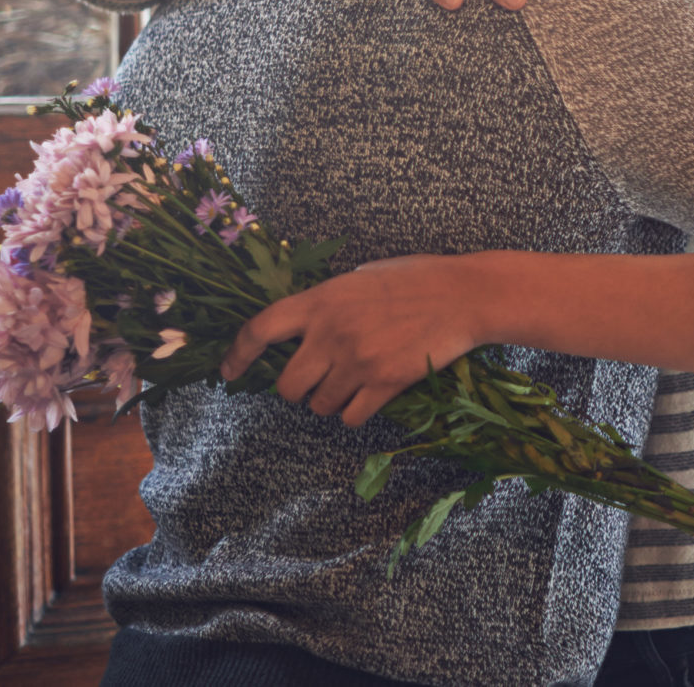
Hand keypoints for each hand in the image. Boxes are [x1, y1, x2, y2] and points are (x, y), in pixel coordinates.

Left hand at [220, 255, 491, 427]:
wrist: (465, 295)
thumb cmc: (418, 278)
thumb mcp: (364, 276)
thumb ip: (331, 299)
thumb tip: (307, 323)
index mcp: (322, 299)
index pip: (261, 329)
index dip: (238, 354)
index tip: (229, 372)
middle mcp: (332, 332)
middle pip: (287, 386)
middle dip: (299, 389)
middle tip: (318, 381)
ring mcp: (357, 360)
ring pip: (320, 406)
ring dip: (331, 401)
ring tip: (355, 382)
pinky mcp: (385, 383)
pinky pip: (351, 417)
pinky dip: (356, 413)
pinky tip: (371, 396)